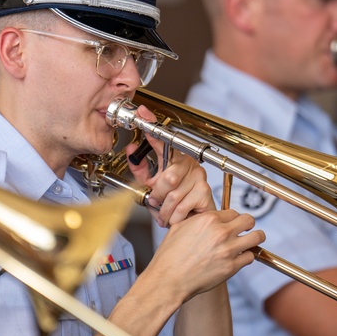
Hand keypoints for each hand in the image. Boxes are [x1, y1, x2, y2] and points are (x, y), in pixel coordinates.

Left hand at [124, 105, 215, 226]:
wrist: (193, 222)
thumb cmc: (174, 204)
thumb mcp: (152, 185)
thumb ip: (140, 169)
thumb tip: (131, 150)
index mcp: (176, 159)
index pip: (163, 139)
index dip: (152, 125)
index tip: (143, 113)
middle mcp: (189, 164)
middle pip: (168, 177)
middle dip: (158, 194)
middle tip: (156, 201)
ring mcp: (199, 177)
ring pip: (173, 195)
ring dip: (164, 209)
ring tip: (165, 212)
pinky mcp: (205, 192)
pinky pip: (181, 206)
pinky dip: (174, 216)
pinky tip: (176, 216)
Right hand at [146, 209, 262, 300]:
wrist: (169, 279)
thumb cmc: (170, 255)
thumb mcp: (179, 228)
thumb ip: (197, 220)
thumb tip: (207, 219)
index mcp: (208, 219)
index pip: (233, 212)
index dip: (233, 219)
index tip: (232, 225)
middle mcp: (221, 232)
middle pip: (249, 220)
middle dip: (248, 225)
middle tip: (245, 230)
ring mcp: (228, 249)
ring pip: (257, 237)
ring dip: (255, 239)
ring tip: (250, 242)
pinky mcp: (232, 267)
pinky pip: (251, 257)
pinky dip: (247, 257)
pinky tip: (239, 258)